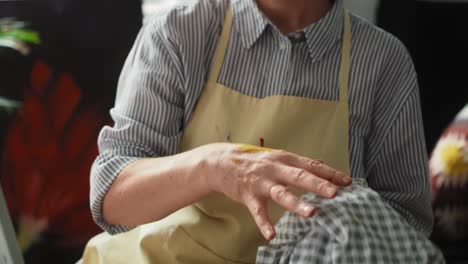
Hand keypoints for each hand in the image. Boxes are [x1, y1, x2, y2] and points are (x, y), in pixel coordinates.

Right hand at [197, 143, 351, 239]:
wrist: (221, 162)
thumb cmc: (254, 161)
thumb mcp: (277, 156)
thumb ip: (298, 162)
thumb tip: (322, 163)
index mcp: (284, 158)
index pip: (310, 165)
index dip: (329, 173)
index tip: (348, 182)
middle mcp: (274, 168)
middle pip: (299, 176)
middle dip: (318, 185)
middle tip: (335, 194)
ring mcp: (261, 182)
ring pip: (281, 193)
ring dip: (296, 203)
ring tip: (312, 213)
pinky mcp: (248, 195)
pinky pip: (258, 212)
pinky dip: (264, 224)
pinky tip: (272, 236)